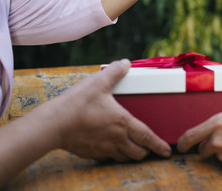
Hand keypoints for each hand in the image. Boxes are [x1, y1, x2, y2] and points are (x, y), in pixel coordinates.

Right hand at [52, 59, 170, 160]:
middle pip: (137, 152)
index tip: (167, 151)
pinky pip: (106, 158)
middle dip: (146, 152)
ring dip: (130, 155)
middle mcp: (116, 139)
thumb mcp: (99, 82)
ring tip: (132, 149)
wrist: (53, 124)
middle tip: (149, 149)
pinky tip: (109, 149)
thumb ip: (115, 71)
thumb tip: (126, 63)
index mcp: (122, 122)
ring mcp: (102, 149)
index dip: (159, 145)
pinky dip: (112, 155)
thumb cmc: (77, 103)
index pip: (147, 137)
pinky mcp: (90, 153)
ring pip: (123, 157)